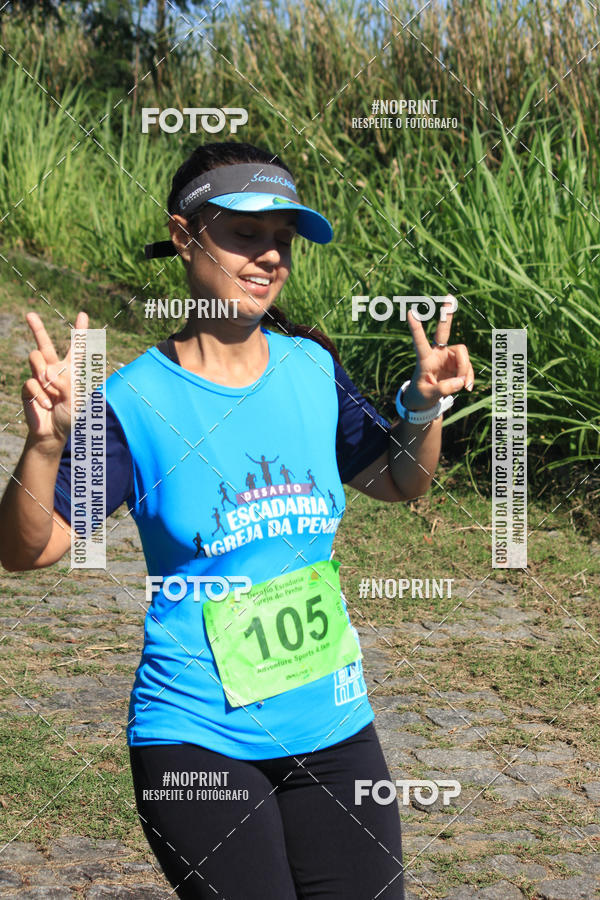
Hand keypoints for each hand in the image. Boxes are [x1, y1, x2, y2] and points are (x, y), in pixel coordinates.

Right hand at [22, 311, 88, 444]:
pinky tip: (46, 405)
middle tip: (29, 314)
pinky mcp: (29, 387)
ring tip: (53, 392)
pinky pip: (32, 382)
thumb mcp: (77, 399)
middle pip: (44, 344)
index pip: (77, 348)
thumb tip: (48, 373)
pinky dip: (41, 395)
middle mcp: (54, 369)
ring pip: (36, 359)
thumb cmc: (69, 416)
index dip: (81, 332)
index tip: (83, 315)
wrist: (53, 433)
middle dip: (36, 328)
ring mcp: (40, 377)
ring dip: (45, 375)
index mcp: (72, 371)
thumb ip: (67, 383)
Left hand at [402, 296, 473, 410]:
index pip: (420, 342)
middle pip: (443, 332)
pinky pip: (468, 367)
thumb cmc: (422, 396)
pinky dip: (469, 377)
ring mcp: (448, 356)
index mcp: (424, 359)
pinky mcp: (457, 363)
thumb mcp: (429, 395)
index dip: (416, 328)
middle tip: (450, 297)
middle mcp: (437, 353)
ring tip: (463, 387)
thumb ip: (443, 389)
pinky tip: (466, 387)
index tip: (410, 312)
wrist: (427, 400)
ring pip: (463, 354)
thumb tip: (460, 381)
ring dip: (465, 370)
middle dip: (447, 315)